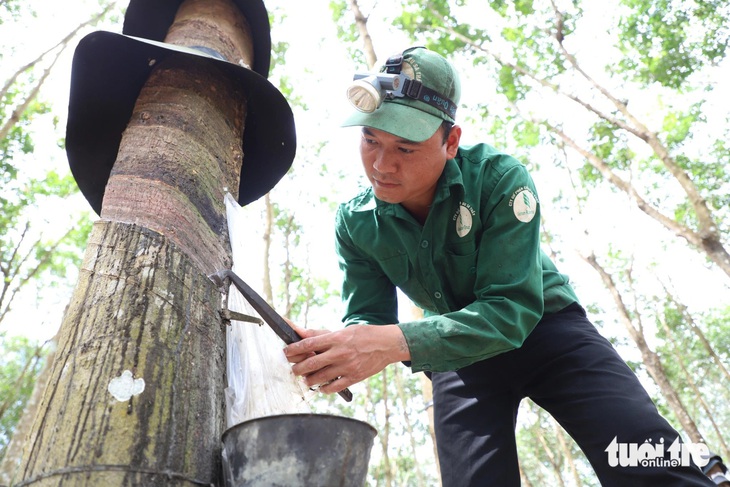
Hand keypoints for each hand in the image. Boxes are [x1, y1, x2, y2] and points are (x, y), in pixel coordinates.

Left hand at [283, 324, 409, 393]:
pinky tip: (320, 386)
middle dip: (297, 368)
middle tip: (293, 370)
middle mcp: (339, 353)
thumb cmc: (365, 335)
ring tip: (305, 378)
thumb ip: (322, 335)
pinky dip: (323, 389)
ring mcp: (347, 367)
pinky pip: (333, 387)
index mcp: (336, 338)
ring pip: (319, 377)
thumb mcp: (344, 330)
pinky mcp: (354, 377)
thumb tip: (302, 334)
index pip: (308, 344)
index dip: (294, 349)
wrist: (387, 344)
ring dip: (308, 380)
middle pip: (310, 363)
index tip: (286, 352)